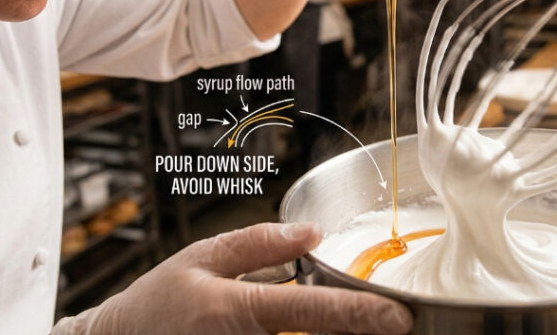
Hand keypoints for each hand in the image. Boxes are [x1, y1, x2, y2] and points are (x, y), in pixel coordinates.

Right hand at [54, 223, 411, 334]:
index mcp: (233, 311)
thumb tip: (312, 232)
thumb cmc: (158, 305)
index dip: (358, 315)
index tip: (399, 317)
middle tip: (389, 325)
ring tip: (362, 327)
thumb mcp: (201, 260)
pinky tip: (325, 332)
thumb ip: (260, 245)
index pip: (307, 311)